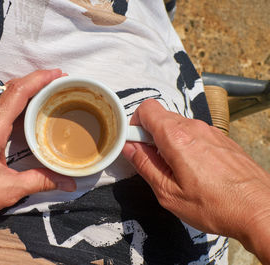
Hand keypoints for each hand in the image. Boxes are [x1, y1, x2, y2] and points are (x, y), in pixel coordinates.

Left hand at [0, 69, 75, 234]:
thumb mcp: (6, 191)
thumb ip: (40, 181)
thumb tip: (68, 182)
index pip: (16, 92)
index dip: (39, 79)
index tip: (57, 74)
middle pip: (7, 89)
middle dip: (33, 83)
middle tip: (54, 86)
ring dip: (18, 94)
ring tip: (39, 99)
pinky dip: (4, 105)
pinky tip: (14, 118)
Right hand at [122, 99, 269, 261]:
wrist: (260, 210)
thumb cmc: (215, 206)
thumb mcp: (168, 192)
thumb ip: (144, 165)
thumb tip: (129, 148)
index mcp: (176, 137)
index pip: (146, 110)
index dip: (134, 125)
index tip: (134, 145)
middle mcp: (194, 127)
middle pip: (161, 117)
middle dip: (149, 135)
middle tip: (153, 162)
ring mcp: (210, 131)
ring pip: (177, 126)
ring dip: (168, 142)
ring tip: (175, 170)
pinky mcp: (221, 139)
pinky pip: (194, 134)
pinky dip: (185, 145)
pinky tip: (193, 170)